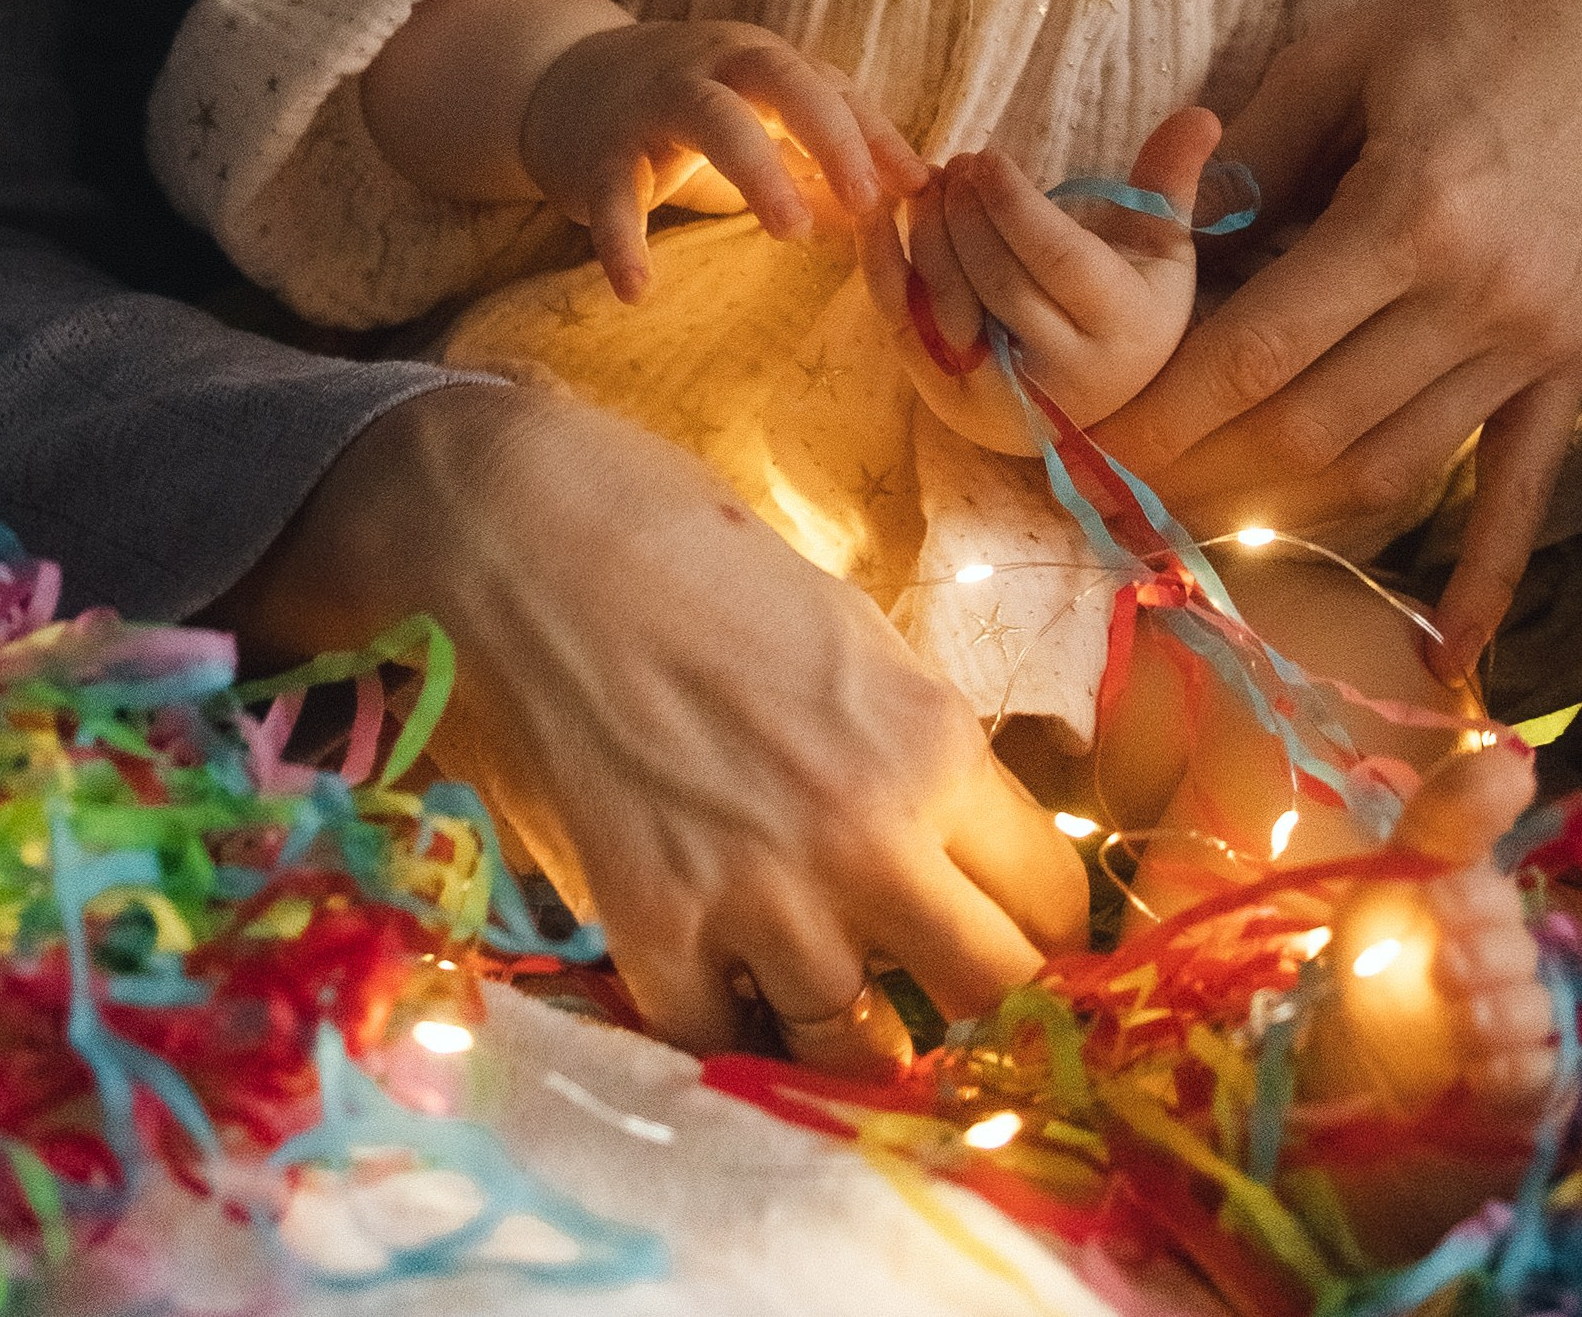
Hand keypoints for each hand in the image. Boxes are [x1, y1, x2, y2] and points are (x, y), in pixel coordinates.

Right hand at [215, 381, 1089, 1050]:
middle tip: (928, 972)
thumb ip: (916, 749)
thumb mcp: (854, 633)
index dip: (1031, 913)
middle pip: (989, 993)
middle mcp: (868, 835)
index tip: (998, 914)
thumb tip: (957, 845)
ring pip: (858, 1049)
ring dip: (845, 1023)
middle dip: (971, 993)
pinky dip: (723, 1025)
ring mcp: (758, 894)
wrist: (528, 532)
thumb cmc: (695, 549)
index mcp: (935, 742)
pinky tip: (715, 975)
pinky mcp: (650, 928)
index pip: (1053, 900)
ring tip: (816, 978)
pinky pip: (720, 1045)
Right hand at [520, 19, 926, 299]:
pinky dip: (623, 241)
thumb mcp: (761, 113)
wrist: (564, 85)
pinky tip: (637, 291)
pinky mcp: (600, 150)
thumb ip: (831, 146)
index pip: (830, 87)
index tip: (916, 188)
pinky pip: (614, 194)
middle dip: (828, 132)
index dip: (874, 135)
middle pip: (780, 78)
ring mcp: (652, 101)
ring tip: (791, 230)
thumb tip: (920, 190)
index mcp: (760, 60)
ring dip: (756, 168)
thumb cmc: (690, 108)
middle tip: (866, 201)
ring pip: (711, 117)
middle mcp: (712, 66)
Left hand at [857, 110, 1221, 449]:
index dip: (1016, 206)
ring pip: (949, 301)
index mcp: (1124, 328)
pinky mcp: (950, 401)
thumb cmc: (1128, 310)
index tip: (986, 156)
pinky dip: (883, 265)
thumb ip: (1169, 182)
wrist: (1093, 408)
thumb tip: (1201, 113)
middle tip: (957, 164)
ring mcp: (1003, 396)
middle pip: (997, 279)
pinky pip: (905, 324)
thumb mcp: (1160, 251)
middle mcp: (1066, 374)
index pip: (1059, 261)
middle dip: (967, 213)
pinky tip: (880, 216)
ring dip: (929, 232)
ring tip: (931, 185)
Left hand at [1091, 0, 1581, 678]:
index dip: (1168, 410)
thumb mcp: (1334, 63)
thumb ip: (1246, 169)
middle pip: (1315, 428)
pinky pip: (1524, 487)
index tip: (1092, 445)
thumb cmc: (1459, 26)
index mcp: (1406, 216)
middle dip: (1203, 472)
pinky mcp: (1574, 364)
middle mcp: (1476, 297)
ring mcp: (1534, 342)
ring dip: (1291, 510)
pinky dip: (1486, 573)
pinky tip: (1450, 652)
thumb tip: (1156, 254)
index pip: (1258, 352)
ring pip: (1395, 467)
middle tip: (1119, 495)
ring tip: (1200, 527)